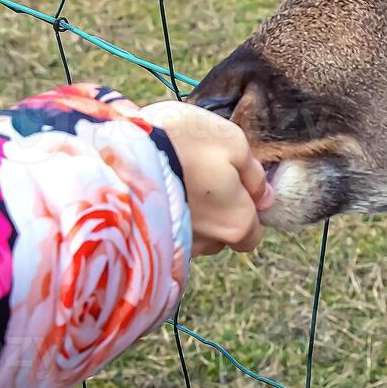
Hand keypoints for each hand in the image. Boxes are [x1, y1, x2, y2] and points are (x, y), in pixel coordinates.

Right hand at [136, 101, 272, 255]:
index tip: (232, 185)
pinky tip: (156, 187)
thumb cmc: (184, 142)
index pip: (251, 234)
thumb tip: (265, 197)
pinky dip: (165, 215)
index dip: (246, 211)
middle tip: (200, 175)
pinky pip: (167, 231)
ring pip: (193, 234)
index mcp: (236, 223)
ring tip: (174, 178)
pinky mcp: (147, 241)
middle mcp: (208, 244)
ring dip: (190, 214)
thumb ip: (255, 175)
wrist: (120, 149)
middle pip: (221, 236)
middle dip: (217, 214)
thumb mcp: (233, 142)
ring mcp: (176, 246)